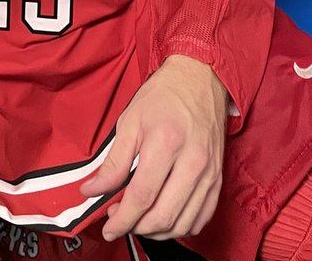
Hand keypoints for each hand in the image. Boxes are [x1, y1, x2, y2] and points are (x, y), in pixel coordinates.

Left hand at [80, 55, 227, 242]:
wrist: (199, 79)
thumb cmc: (164, 96)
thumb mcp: (130, 121)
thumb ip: (113, 162)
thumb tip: (92, 190)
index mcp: (166, 143)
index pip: (142, 196)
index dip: (122, 219)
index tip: (109, 228)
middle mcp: (192, 161)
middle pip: (163, 216)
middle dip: (136, 228)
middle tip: (119, 220)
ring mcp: (209, 173)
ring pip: (183, 224)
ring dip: (157, 232)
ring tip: (139, 220)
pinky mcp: (219, 178)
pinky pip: (202, 218)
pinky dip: (181, 227)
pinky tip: (164, 217)